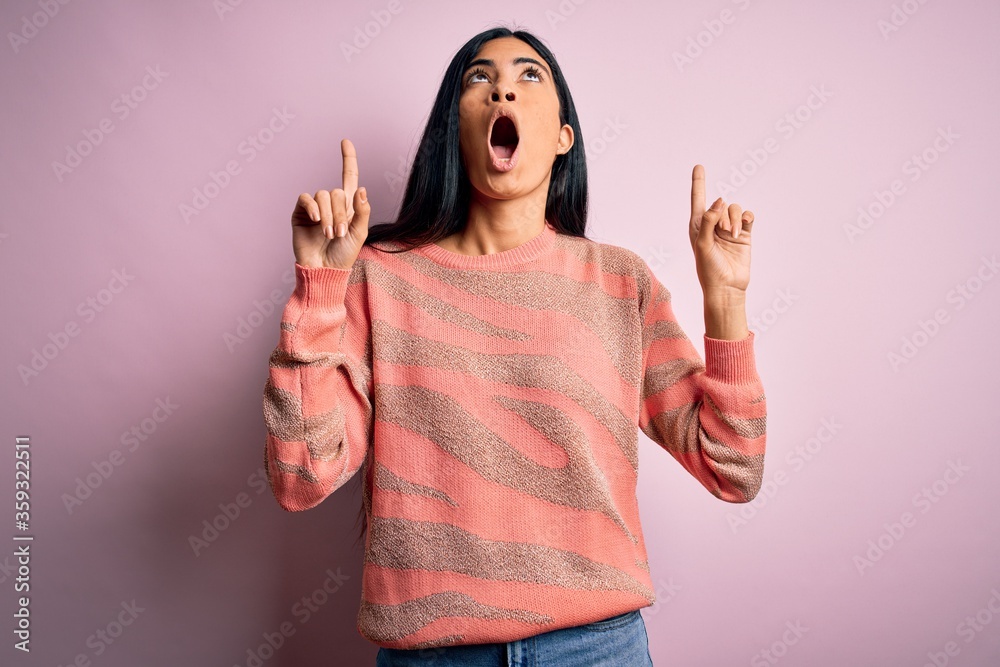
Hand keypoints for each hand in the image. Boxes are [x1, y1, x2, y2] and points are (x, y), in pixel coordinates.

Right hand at [290, 138, 370, 269]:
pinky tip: (316, 221)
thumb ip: (362, 211)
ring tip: (329, 235)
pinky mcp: (301, 213)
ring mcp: (315, 208)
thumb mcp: (359, 233)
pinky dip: (313, 208)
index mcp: (348, 205)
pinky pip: (306, 199)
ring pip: (323, 196)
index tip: (345, 141)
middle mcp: (331, 203)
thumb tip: (361, 188)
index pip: (348, 177)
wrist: (324, 270)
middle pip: (337, 192)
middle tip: (339, 233)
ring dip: (328, 216)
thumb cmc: (344, 254)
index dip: (348, 159)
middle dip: (340, 213)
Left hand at [688, 164, 753, 296]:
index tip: (699, 166)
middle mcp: (713, 224)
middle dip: (723, 215)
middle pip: (721, 203)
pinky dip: (746, 219)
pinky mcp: (744, 234)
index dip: (699, 182)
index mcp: (698, 225)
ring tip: (732, 235)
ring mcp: (730, 229)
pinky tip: (743, 229)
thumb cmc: (708, 268)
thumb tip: (720, 200)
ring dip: (735, 219)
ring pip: (735, 208)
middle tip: (722, 232)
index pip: (698, 199)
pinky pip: (748, 216)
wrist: (726, 287)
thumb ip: (708, 220)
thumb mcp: (702, 244)